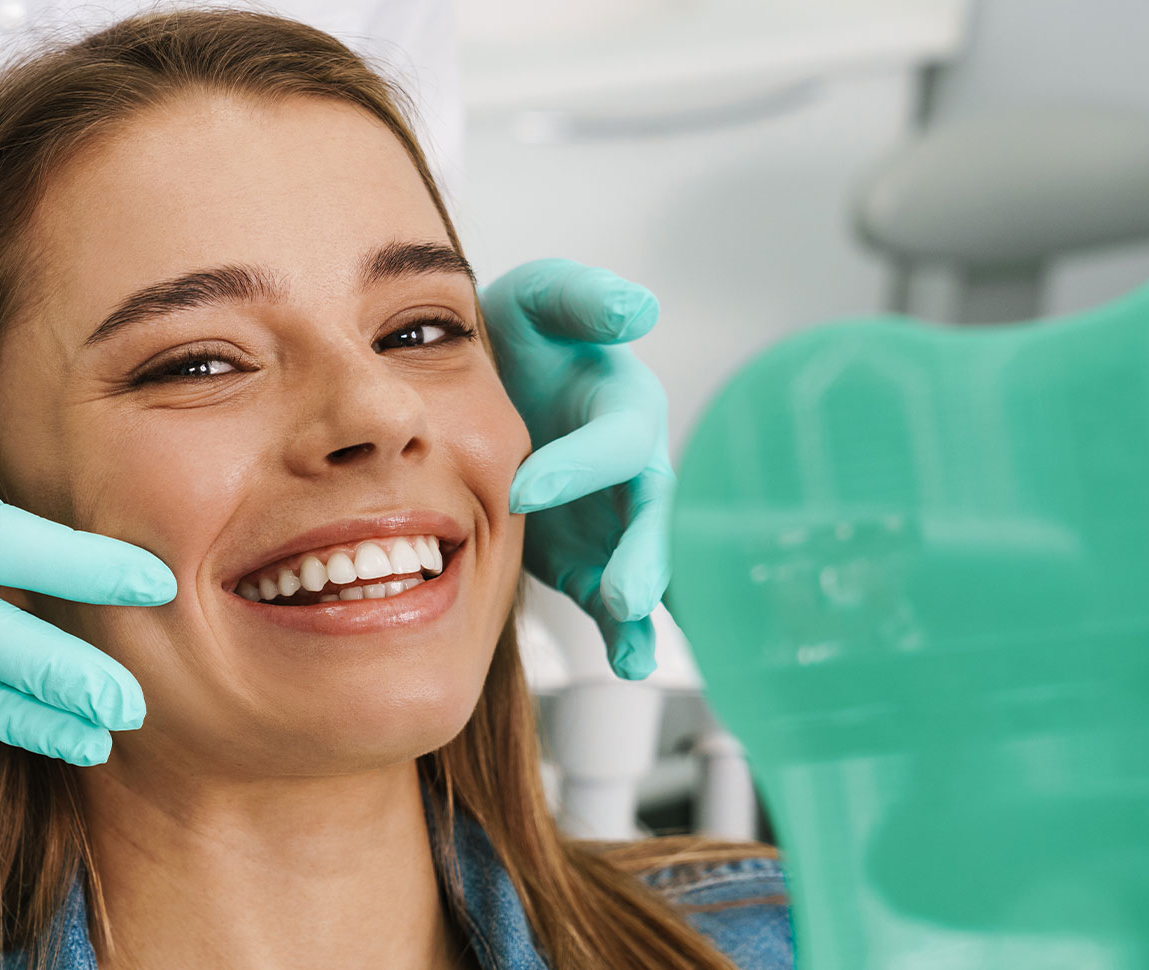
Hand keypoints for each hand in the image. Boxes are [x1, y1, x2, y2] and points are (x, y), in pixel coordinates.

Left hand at [482, 259, 673, 679]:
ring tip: (637, 649)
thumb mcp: (542, 300)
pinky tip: (629, 663)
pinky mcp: (595, 558)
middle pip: (655, 514)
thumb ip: (582, 298)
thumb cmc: (525, 338)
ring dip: (646, 606)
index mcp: (624, 408)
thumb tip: (636, 308)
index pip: (614, 441)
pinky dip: (626, 633)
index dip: (577, 464)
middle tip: (628, 594)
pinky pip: (618, 602)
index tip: (523, 490)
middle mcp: (634, 469)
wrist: (492, 387)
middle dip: (646, 554)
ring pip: (649, 565)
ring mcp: (618, 520)